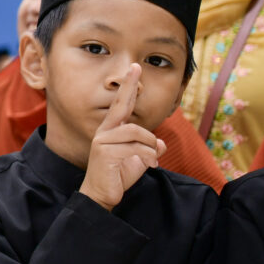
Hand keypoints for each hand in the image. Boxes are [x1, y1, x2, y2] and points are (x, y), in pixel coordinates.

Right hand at [79, 64, 165, 210]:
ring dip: (150, 146)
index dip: (128, 87)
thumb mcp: (139, 161)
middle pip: (121, 106)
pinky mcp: (104, 152)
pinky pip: (135, 148)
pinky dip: (148, 157)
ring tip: (152, 160)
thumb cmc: (117, 177)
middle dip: (129, 85)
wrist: (102, 196)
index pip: (121, 105)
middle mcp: (105, 132)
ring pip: (137, 133)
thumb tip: (161, 144)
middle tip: (135, 67)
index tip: (134, 68)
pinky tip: (149, 166)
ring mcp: (103, 141)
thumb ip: (149, 150)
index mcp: (112, 131)